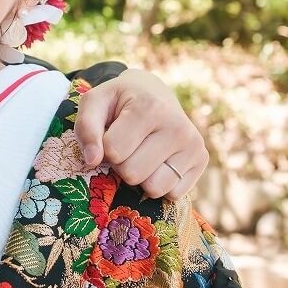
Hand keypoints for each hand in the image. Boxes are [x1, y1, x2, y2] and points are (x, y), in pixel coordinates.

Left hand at [73, 68, 207, 199]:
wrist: (153, 92)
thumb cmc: (120, 101)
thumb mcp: (96, 102)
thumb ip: (86, 128)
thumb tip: (92, 160)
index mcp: (150, 108)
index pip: (114, 152)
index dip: (105, 147)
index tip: (112, 132)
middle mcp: (178, 127)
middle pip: (132, 174)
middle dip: (122, 164)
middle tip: (128, 143)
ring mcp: (194, 144)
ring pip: (153, 189)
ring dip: (141, 177)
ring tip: (143, 152)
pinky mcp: (201, 160)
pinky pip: (171, 195)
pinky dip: (160, 183)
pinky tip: (159, 159)